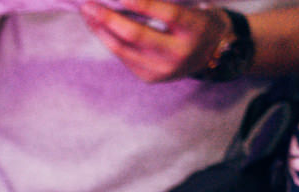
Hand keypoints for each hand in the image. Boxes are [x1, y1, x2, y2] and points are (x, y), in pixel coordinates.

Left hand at [79, 0, 225, 81]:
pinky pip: (123, 56)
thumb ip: (161, 5)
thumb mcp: (190, 7)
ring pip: (123, 49)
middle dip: (108, 19)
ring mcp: (162, 69)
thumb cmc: (196, 21)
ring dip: (101, 30)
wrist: (210, 52)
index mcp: (195, 30)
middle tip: (88, 5)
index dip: (144, 5)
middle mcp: (179, 53)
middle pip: (137, 36)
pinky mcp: (149, 77)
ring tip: (87, 13)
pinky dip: (108, 39)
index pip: (169, 14)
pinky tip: (98, 26)